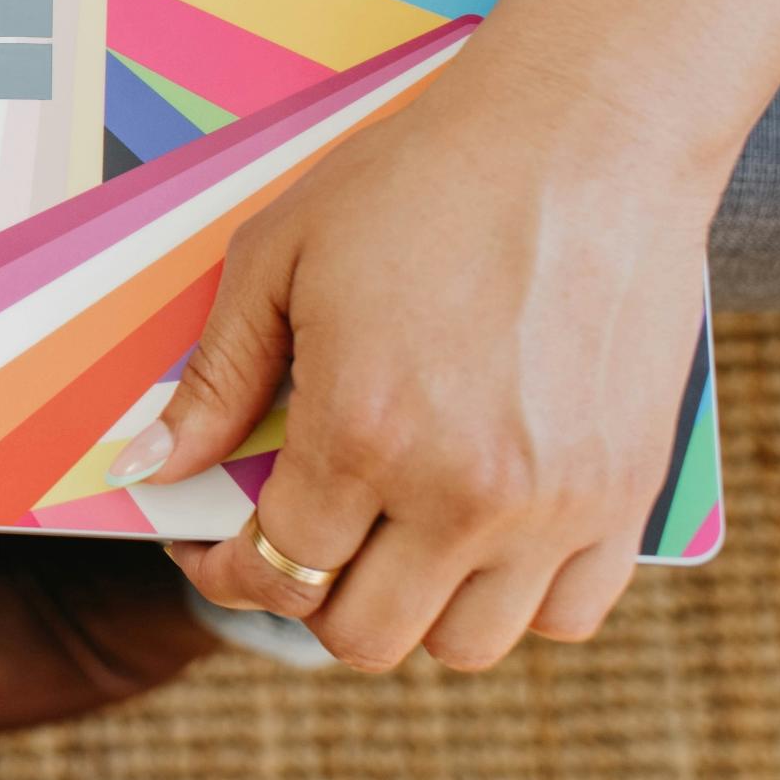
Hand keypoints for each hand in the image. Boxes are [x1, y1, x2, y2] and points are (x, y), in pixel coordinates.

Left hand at [125, 51, 717, 670]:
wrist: (587, 134)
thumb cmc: (424, 180)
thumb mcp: (280, 257)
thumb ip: (217, 377)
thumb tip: (153, 467)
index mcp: (363, 433)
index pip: (277, 568)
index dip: (224, 568)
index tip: (213, 548)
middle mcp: (462, 493)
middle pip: (364, 634)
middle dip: (307, 597)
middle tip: (296, 541)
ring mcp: (555, 505)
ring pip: (465, 645)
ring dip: (411, 608)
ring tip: (388, 539)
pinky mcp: (626, 494)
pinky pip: (567, 616)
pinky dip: (516, 600)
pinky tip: (480, 538)